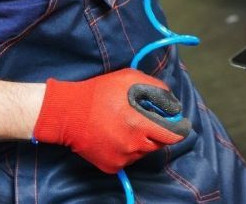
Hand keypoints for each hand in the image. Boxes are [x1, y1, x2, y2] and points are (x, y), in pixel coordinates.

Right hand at [32, 69, 190, 173]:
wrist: (66, 114)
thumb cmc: (99, 93)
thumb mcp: (129, 79)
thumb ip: (156, 88)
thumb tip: (172, 102)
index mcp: (139, 125)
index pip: (172, 136)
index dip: (178, 129)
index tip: (178, 124)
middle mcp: (133, 146)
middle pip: (158, 144)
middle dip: (156, 132)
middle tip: (143, 119)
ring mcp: (122, 159)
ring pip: (143, 152)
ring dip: (141, 141)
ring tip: (124, 125)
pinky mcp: (111, 166)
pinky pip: (128, 159)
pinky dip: (127, 150)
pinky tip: (114, 136)